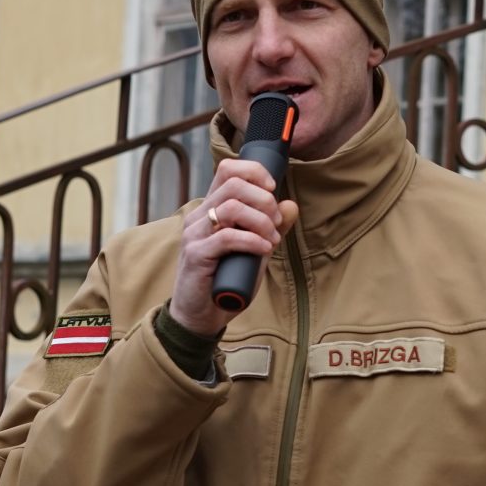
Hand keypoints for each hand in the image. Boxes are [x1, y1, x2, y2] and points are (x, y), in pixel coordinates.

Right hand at [168, 157, 299, 336]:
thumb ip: (272, 228)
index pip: (228, 170)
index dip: (254, 172)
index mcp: (212, 208)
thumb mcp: (255, 250)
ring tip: (271, 239)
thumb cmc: (226, 280)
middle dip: (264, 200)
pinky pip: (227, 237)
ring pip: (231, 207)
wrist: (200, 315)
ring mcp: (195, 233)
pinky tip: (264, 250)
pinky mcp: (195, 254)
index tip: (273, 188)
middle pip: (234, 184)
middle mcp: (200, 216)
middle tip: (275, 224)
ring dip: (261, 221)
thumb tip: (290, 205)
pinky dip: (252, 240)